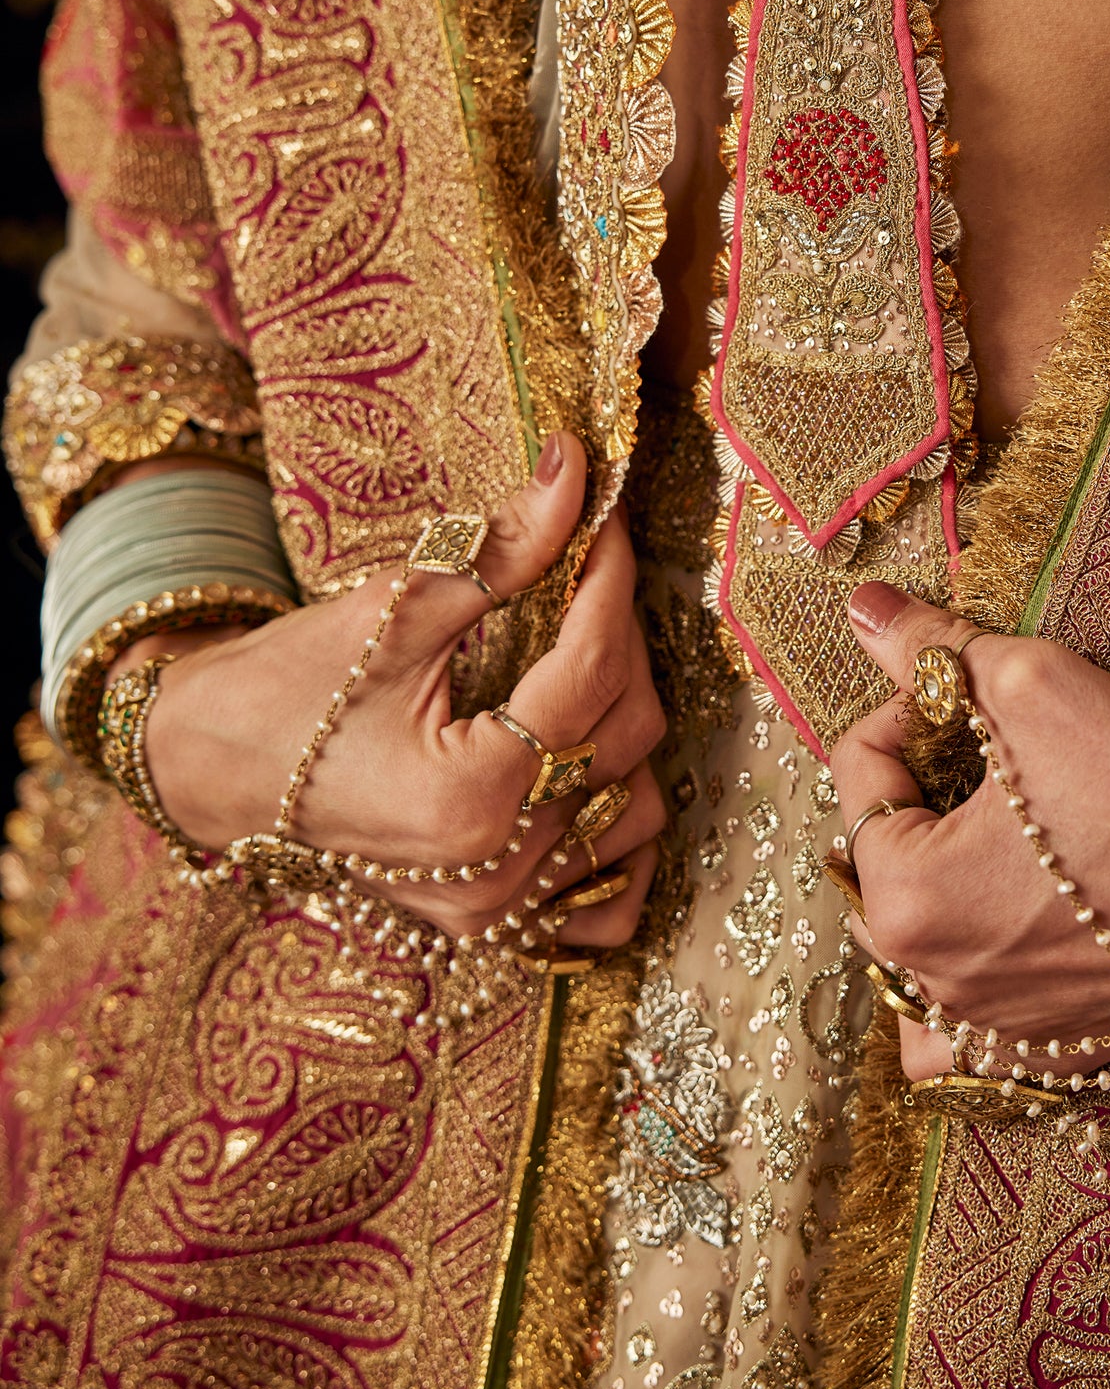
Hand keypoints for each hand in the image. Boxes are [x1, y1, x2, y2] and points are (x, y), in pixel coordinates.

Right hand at [116, 434, 666, 942]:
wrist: (201, 772)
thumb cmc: (280, 692)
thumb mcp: (390, 612)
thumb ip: (497, 550)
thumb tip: (575, 471)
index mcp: (469, 795)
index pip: (591, 673)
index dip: (610, 583)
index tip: (607, 519)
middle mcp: (493, 868)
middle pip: (625, 736)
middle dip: (619, 639)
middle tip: (590, 570)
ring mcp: (494, 905)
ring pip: (629, 808)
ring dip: (624, 724)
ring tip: (583, 657)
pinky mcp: (489, 917)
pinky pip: (603, 890)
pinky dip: (614, 827)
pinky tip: (592, 763)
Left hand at [834, 583, 1109, 1080]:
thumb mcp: (1031, 684)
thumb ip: (932, 651)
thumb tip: (865, 610)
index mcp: (910, 899)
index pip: (858, 777)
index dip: (906, 712)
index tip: (966, 691)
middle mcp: (939, 981)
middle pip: (881, 862)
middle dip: (917, 793)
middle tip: (981, 747)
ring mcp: (997, 1025)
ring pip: (913, 948)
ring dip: (928, 884)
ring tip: (982, 832)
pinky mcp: (1056, 1046)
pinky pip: (967, 1035)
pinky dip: (960, 992)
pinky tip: (991, 943)